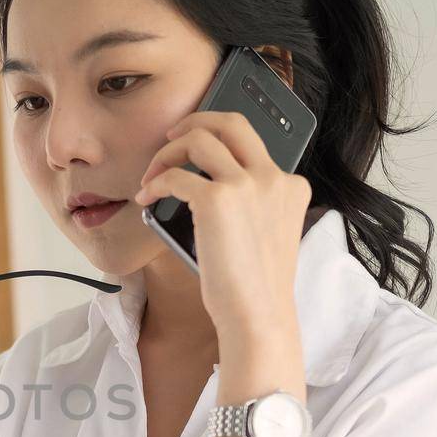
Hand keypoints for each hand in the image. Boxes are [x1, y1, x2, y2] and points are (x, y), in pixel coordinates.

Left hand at [132, 111, 310, 340]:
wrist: (258, 316)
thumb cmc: (255, 288)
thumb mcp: (267, 234)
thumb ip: (253, 206)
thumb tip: (207, 188)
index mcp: (290, 186)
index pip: (253, 145)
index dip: (219, 143)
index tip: (195, 152)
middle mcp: (273, 177)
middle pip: (232, 122)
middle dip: (196, 120)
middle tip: (171, 137)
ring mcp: (246, 184)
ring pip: (199, 138)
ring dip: (167, 153)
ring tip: (151, 176)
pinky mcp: (217, 199)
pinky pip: (175, 175)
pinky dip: (155, 183)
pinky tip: (146, 199)